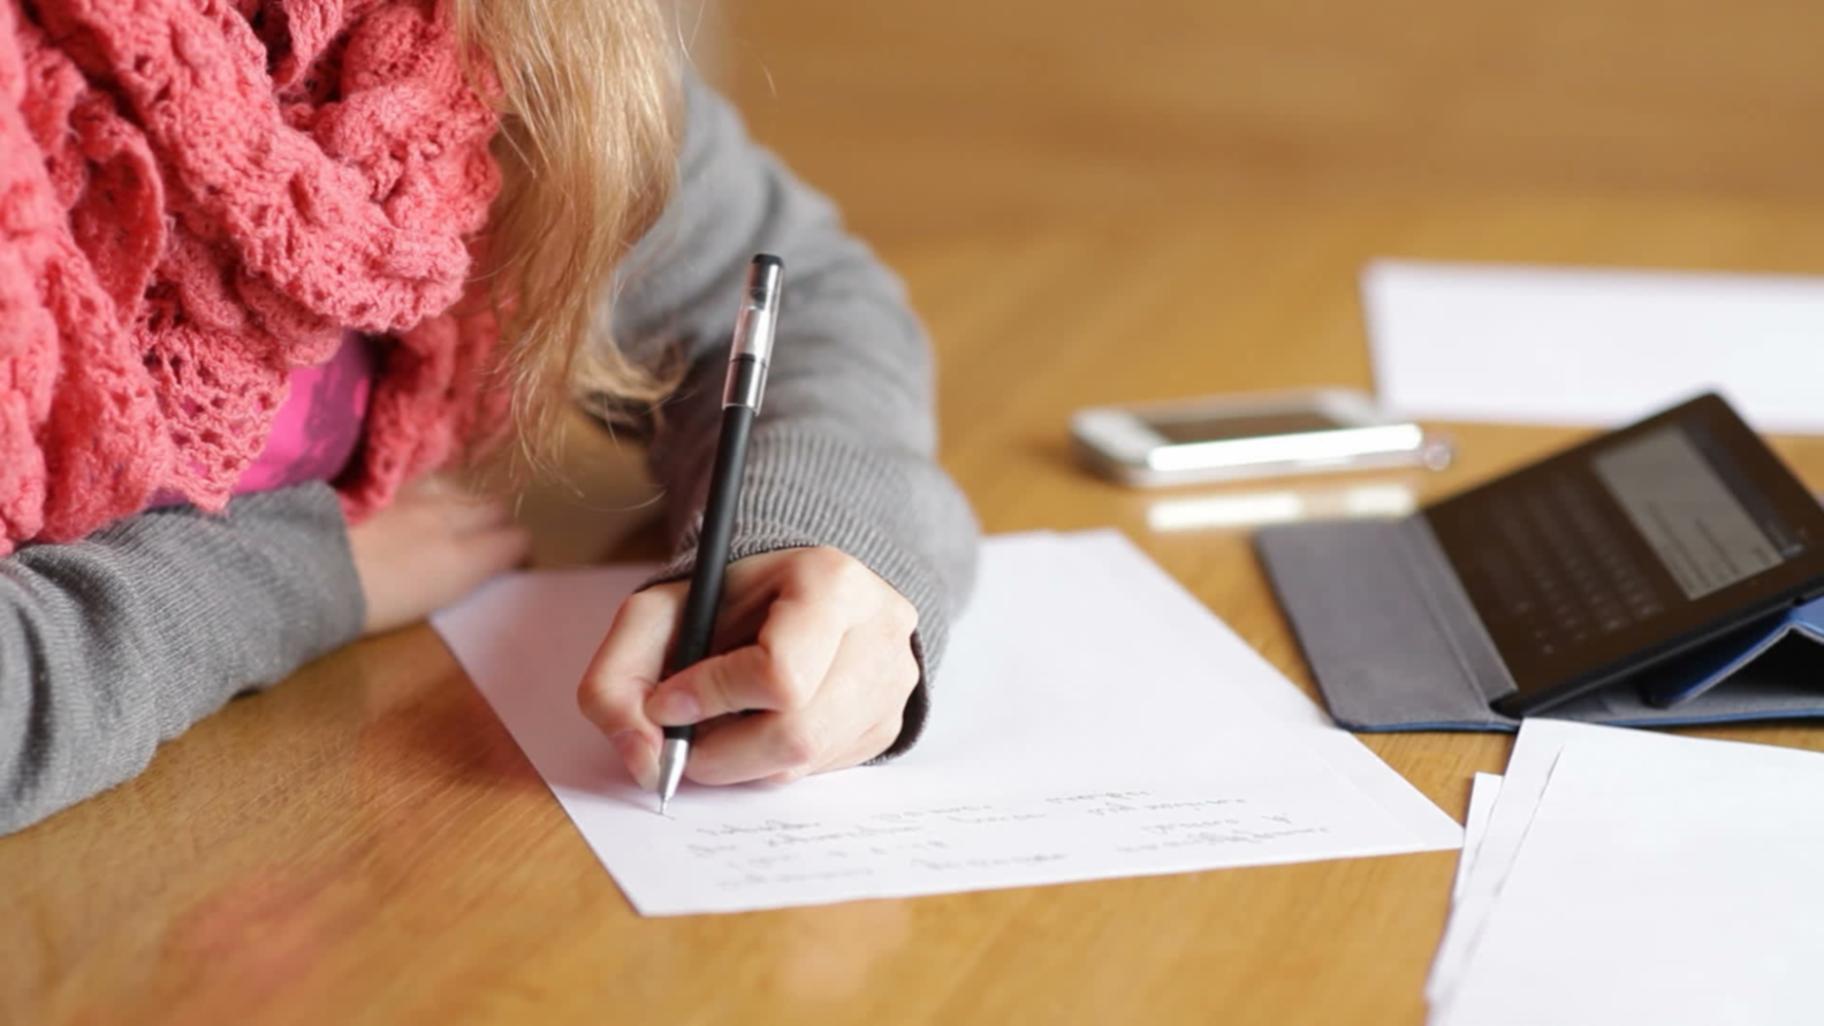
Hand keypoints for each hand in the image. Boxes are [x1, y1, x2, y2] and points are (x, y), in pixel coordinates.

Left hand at [348, 476, 531, 634]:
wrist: (303, 568)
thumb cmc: (362, 606)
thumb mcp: (426, 602)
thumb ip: (463, 574)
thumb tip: (482, 562)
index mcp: (463, 559)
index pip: (518, 541)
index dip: (519, 551)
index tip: (512, 563)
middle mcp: (449, 518)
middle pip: (496, 507)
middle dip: (496, 523)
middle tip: (482, 540)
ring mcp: (416, 493)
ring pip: (462, 489)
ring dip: (463, 502)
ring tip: (446, 519)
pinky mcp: (385, 478)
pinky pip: (424, 476)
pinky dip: (428, 489)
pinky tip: (413, 501)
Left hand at [577, 547, 920, 788]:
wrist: (791, 593)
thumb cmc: (727, 601)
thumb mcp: (658, 614)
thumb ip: (619, 678)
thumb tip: (642, 758)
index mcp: (831, 583)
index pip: (778, 673)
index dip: (711, 699)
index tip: (668, 702)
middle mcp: (879, 632)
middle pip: (796, 732)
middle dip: (721, 752)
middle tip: (685, 742)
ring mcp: (893, 681)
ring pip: (806, 760)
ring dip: (743, 761)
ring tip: (720, 725)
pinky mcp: (890, 720)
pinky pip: (821, 769)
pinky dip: (773, 762)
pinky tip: (759, 724)